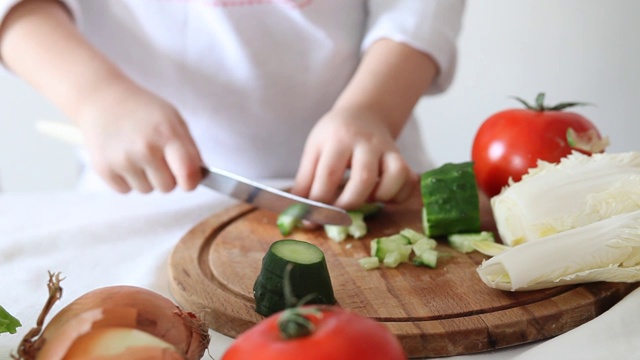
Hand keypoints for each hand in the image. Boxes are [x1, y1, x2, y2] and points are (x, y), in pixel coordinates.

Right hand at [77, 81, 202, 192]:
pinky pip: (126, 190)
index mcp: (166, 134)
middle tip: (156, 156)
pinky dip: (126, 179)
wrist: (102, 100)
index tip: (188, 180)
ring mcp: (122, 160)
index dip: (191, 182)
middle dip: (166, 176)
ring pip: (146, 190)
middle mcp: (144, 149)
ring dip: (145, 178)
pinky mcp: (103, 169)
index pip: (188, 174)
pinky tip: (122, 158)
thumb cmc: (143, 111)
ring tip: (137, 154)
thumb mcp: (173, 119)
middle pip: (167, 187)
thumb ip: (189, 149)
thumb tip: (197, 179)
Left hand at [292, 108, 417, 208]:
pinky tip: (383, 196)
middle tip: (339, 212)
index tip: (311, 218)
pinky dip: (399, 195)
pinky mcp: (402, 158)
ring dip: (381, 196)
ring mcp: (388, 149)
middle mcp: (366, 142)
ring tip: (367, 198)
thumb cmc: (334, 136)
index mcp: (338, 138)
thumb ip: (305, 181)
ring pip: (395, 175)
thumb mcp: (314, 150)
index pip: (328, 175)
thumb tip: (296, 215)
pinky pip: (409, 181)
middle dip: (349, 203)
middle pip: (363, 178)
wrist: (364, 114)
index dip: (319, 202)